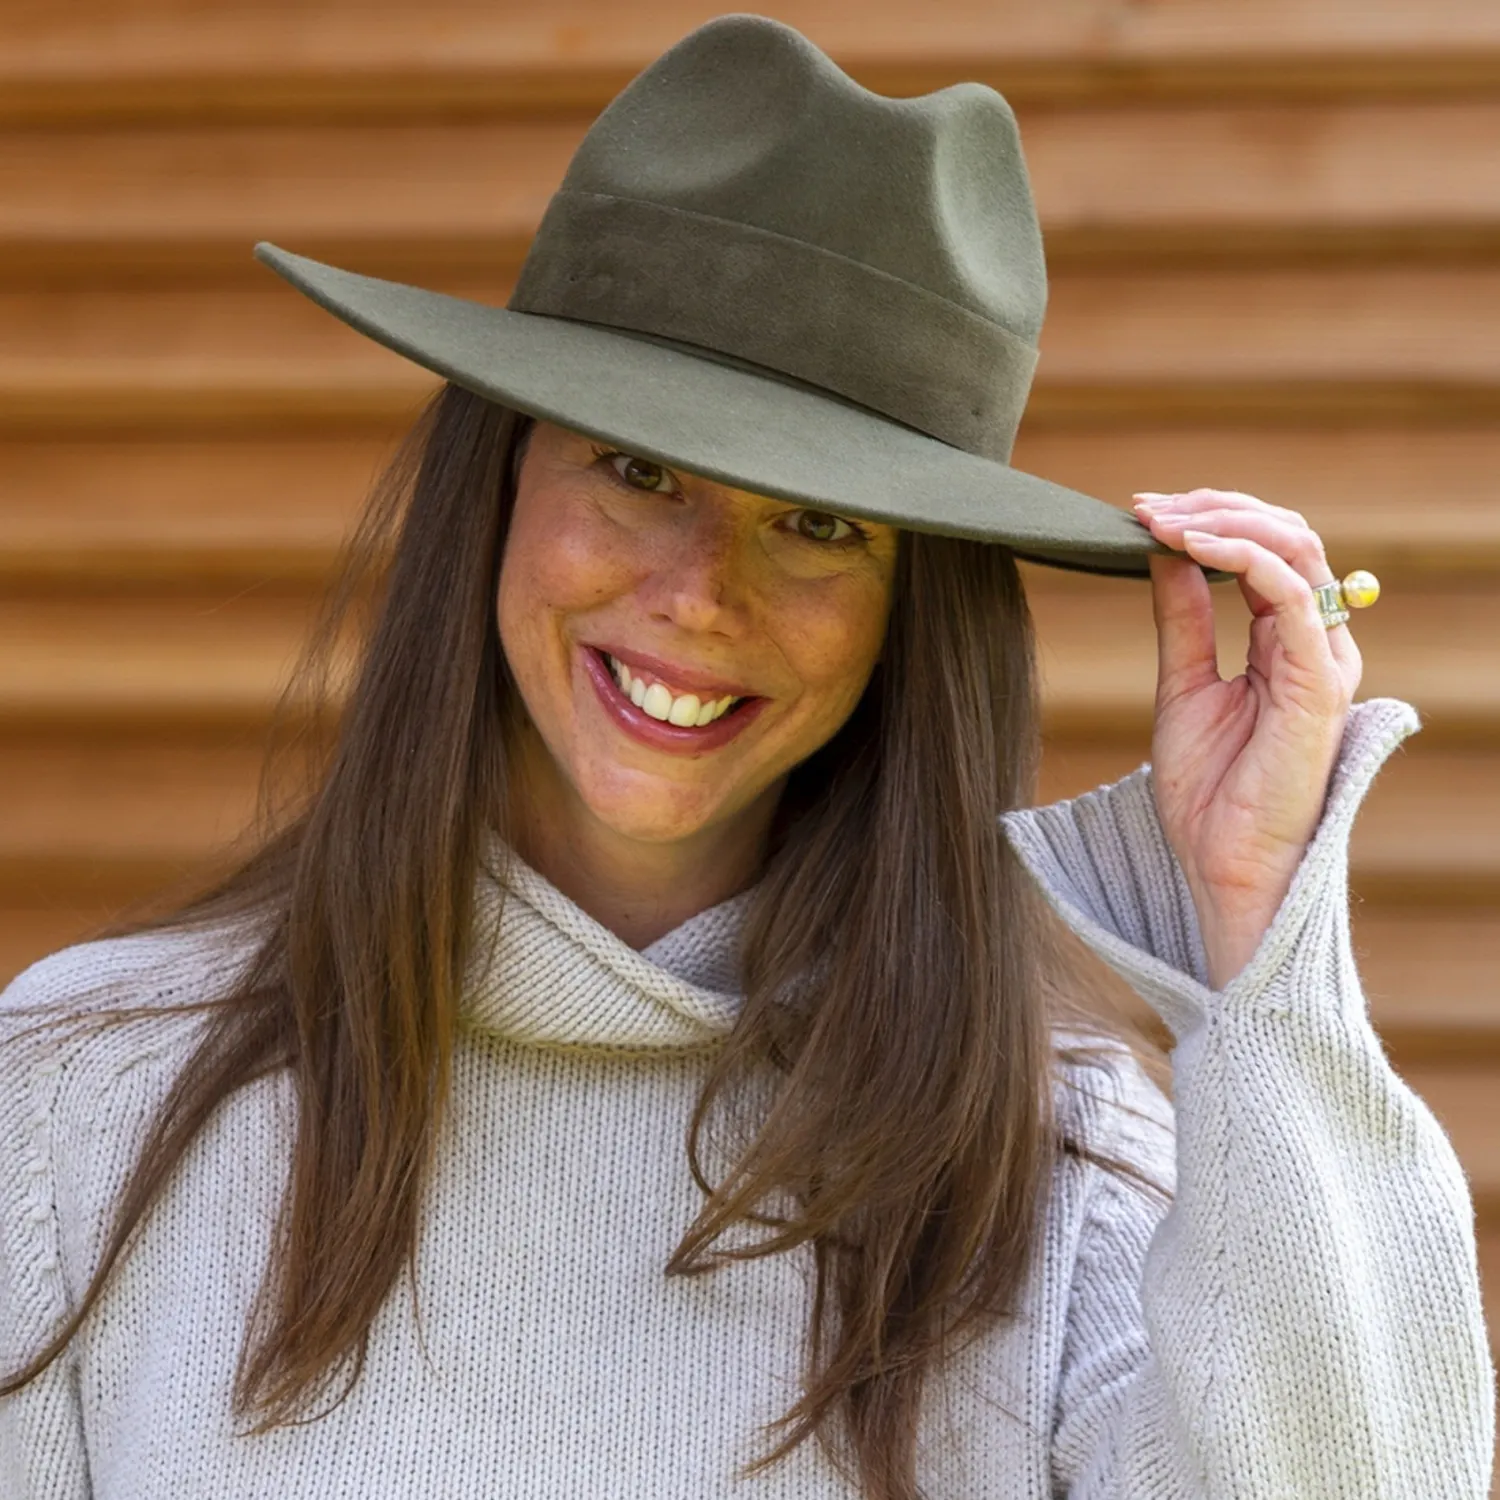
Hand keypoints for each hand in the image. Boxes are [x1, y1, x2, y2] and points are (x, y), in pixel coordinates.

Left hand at [1131, 488, 1363, 988]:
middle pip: (1288, 536)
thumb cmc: (1209, 790)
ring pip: (1298, 550)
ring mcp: (1322, 662)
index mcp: (1286, 643)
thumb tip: (1163, 551)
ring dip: (1225, 521)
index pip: (1265, 551)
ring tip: (1163, 519)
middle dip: (1216, 508)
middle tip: (1150, 506)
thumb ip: (1182, 617)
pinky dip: (1243, 557)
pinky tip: (1192, 546)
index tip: (1141, 512)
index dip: (1207, 520)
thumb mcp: (1182, 683)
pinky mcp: (1318, 684)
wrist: (1221, 865)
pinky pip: (1292, 596)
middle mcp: (1314, 644)